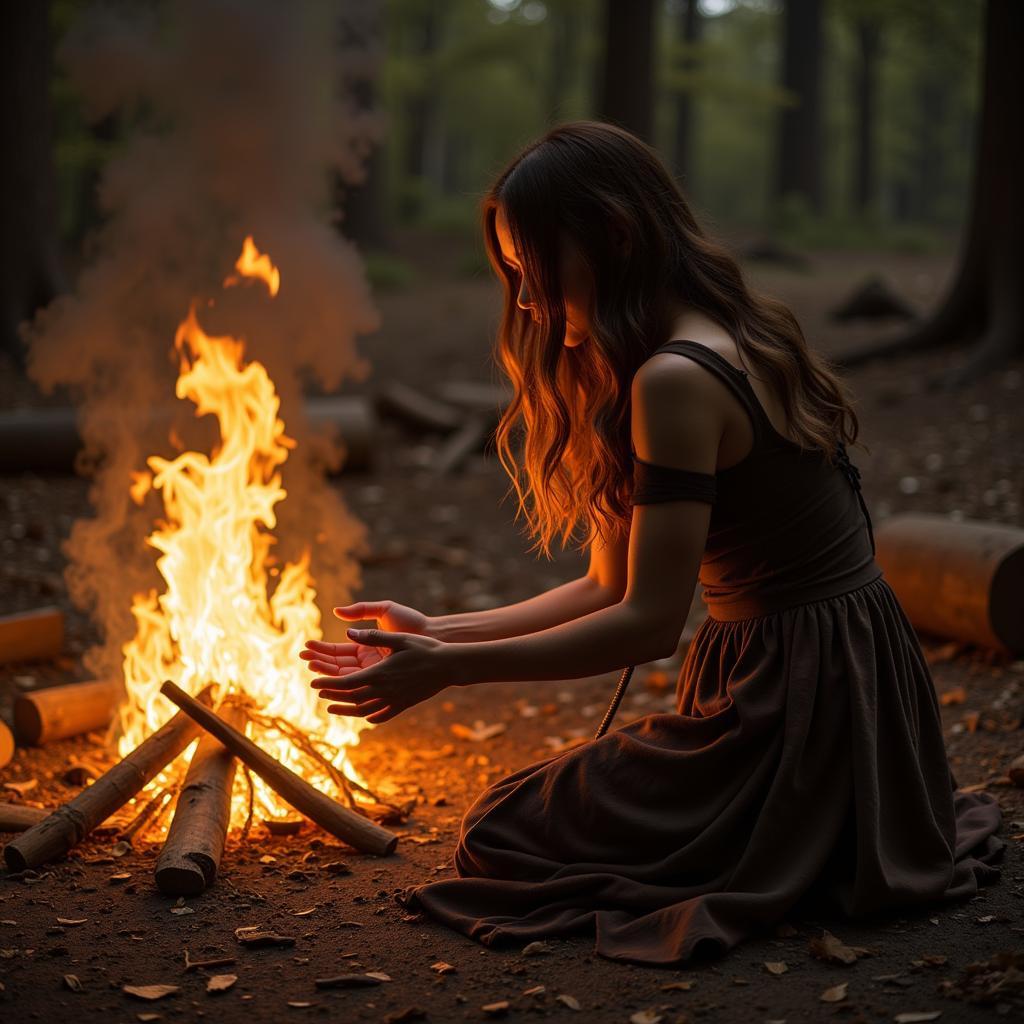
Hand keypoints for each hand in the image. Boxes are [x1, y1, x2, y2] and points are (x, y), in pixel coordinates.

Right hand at [301, 599, 434, 680]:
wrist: (436, 635)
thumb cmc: (412, 621)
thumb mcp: (385, 611)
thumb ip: (362, 610)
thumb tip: (337, 611)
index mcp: (368, 645)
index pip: (339, 650)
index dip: (323, 650)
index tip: (307, 646)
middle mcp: (370, 662)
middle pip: (340, 666)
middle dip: (321, 662)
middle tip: (304, 659)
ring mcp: (378, 673)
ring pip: (348, 678)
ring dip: (330, 675)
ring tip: (313, 670)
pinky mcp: (387, 681)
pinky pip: (365, 688)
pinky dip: (349, 689)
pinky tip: (335, 688)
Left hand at [307, 627, 454, 723]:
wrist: (450, 665)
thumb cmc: (425, 648)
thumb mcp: (398, 638)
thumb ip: (372, 636)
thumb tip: (348, 633)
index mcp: (380, 674)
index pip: (347, 682)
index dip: (328, 683)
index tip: (314, 681)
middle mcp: (384, 691)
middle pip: (352, 698)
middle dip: (333, 695)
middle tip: (318, 691)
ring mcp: (395, 700)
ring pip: (364, 710)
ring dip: (345, 709)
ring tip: (332, 708)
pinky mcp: (405, 704)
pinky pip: (383, 715)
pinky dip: (370, 717)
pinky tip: (364, 716)